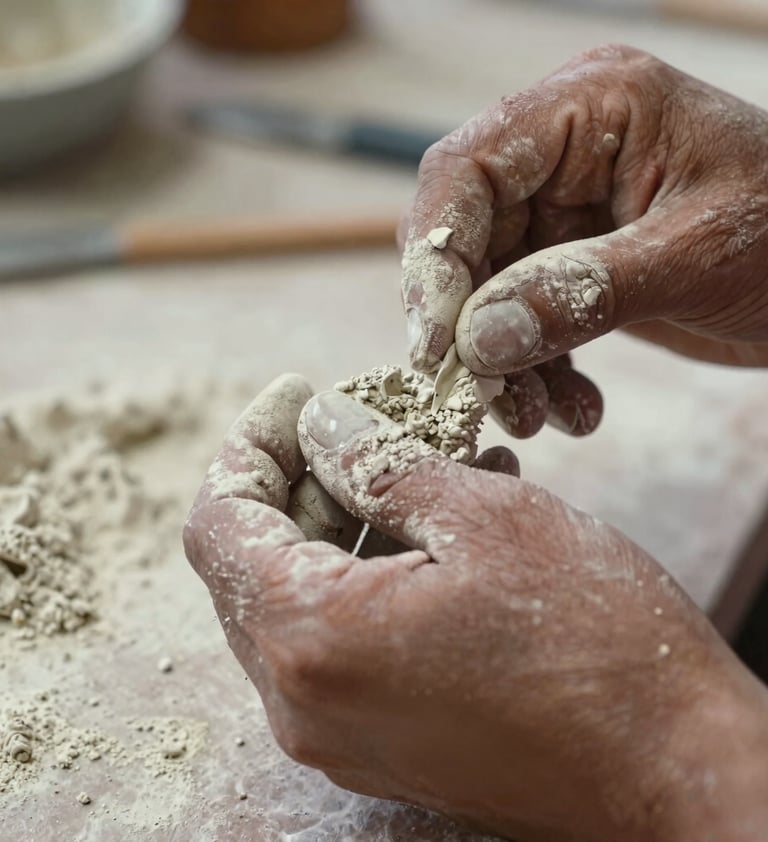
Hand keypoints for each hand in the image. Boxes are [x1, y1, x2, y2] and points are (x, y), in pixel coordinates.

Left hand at [185, 375, 767, 841]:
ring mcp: (337, 734)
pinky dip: (367, 574)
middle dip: (299, 480)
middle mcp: (303, 702)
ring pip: (296, 600)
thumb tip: (324, 426)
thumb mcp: (487, 517)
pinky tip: (433, 528)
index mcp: (313, 638)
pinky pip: (339, 642)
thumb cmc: (594, 644)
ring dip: (342, 523)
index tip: (296, 395)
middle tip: (362, 425)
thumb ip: (383, 464)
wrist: (672, 771)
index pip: (220, 522)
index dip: (252, 445)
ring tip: (416, 467)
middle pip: (251, 563)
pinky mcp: (378, 744)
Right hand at [400, 44, 767, 384]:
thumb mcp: (695, 257)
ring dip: (502, 364)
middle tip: (480, 395)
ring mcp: (566, 211)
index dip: (434, 256)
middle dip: (468, 326)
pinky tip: (575, 409)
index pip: (465, 170)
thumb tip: (477, 342)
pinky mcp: (573, 264)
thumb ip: (581, 293)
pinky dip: (537, 371)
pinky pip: (523, 320)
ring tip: (537, 417)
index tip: (433, 344)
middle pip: (466, 237)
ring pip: (486, 292)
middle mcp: (564, 152)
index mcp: (590, 107)